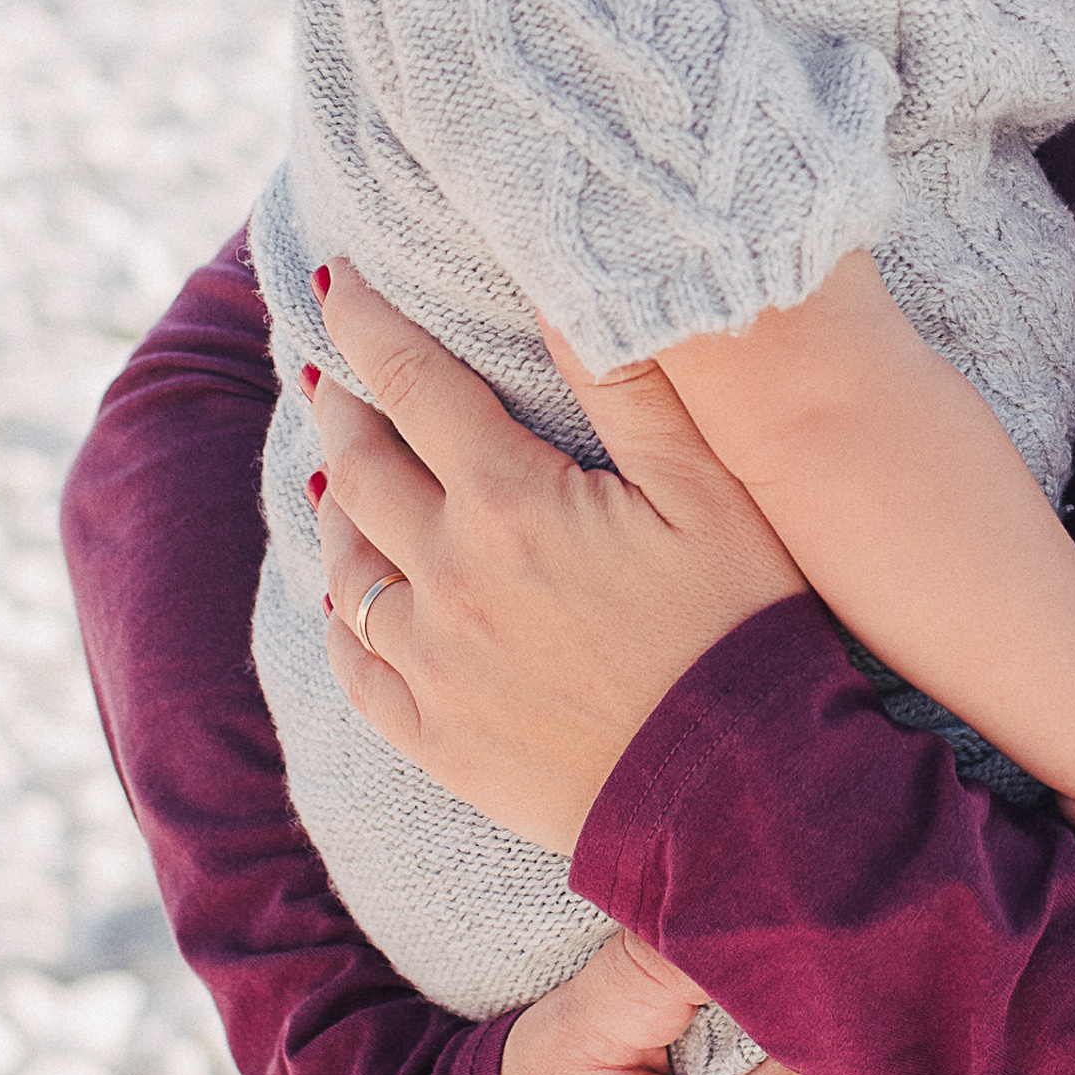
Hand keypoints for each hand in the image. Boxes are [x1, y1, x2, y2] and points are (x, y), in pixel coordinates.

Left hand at [309, 260, 805, 856]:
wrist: (737, 794)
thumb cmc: (743, 624)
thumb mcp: (710, 487)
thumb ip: (630, 385)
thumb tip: (564, 289)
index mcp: (513, 501)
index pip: (415, 383)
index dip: (369, 323)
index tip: (333, 280)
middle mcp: (451, 577)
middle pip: (363, 466)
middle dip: (344, 404)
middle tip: (332, 368)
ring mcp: (433, 665)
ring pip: (347, 564)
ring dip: (337, 503)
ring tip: (336, 468)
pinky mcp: (435, 740)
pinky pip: (353, 668)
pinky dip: (339, 615)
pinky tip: (344, 595)